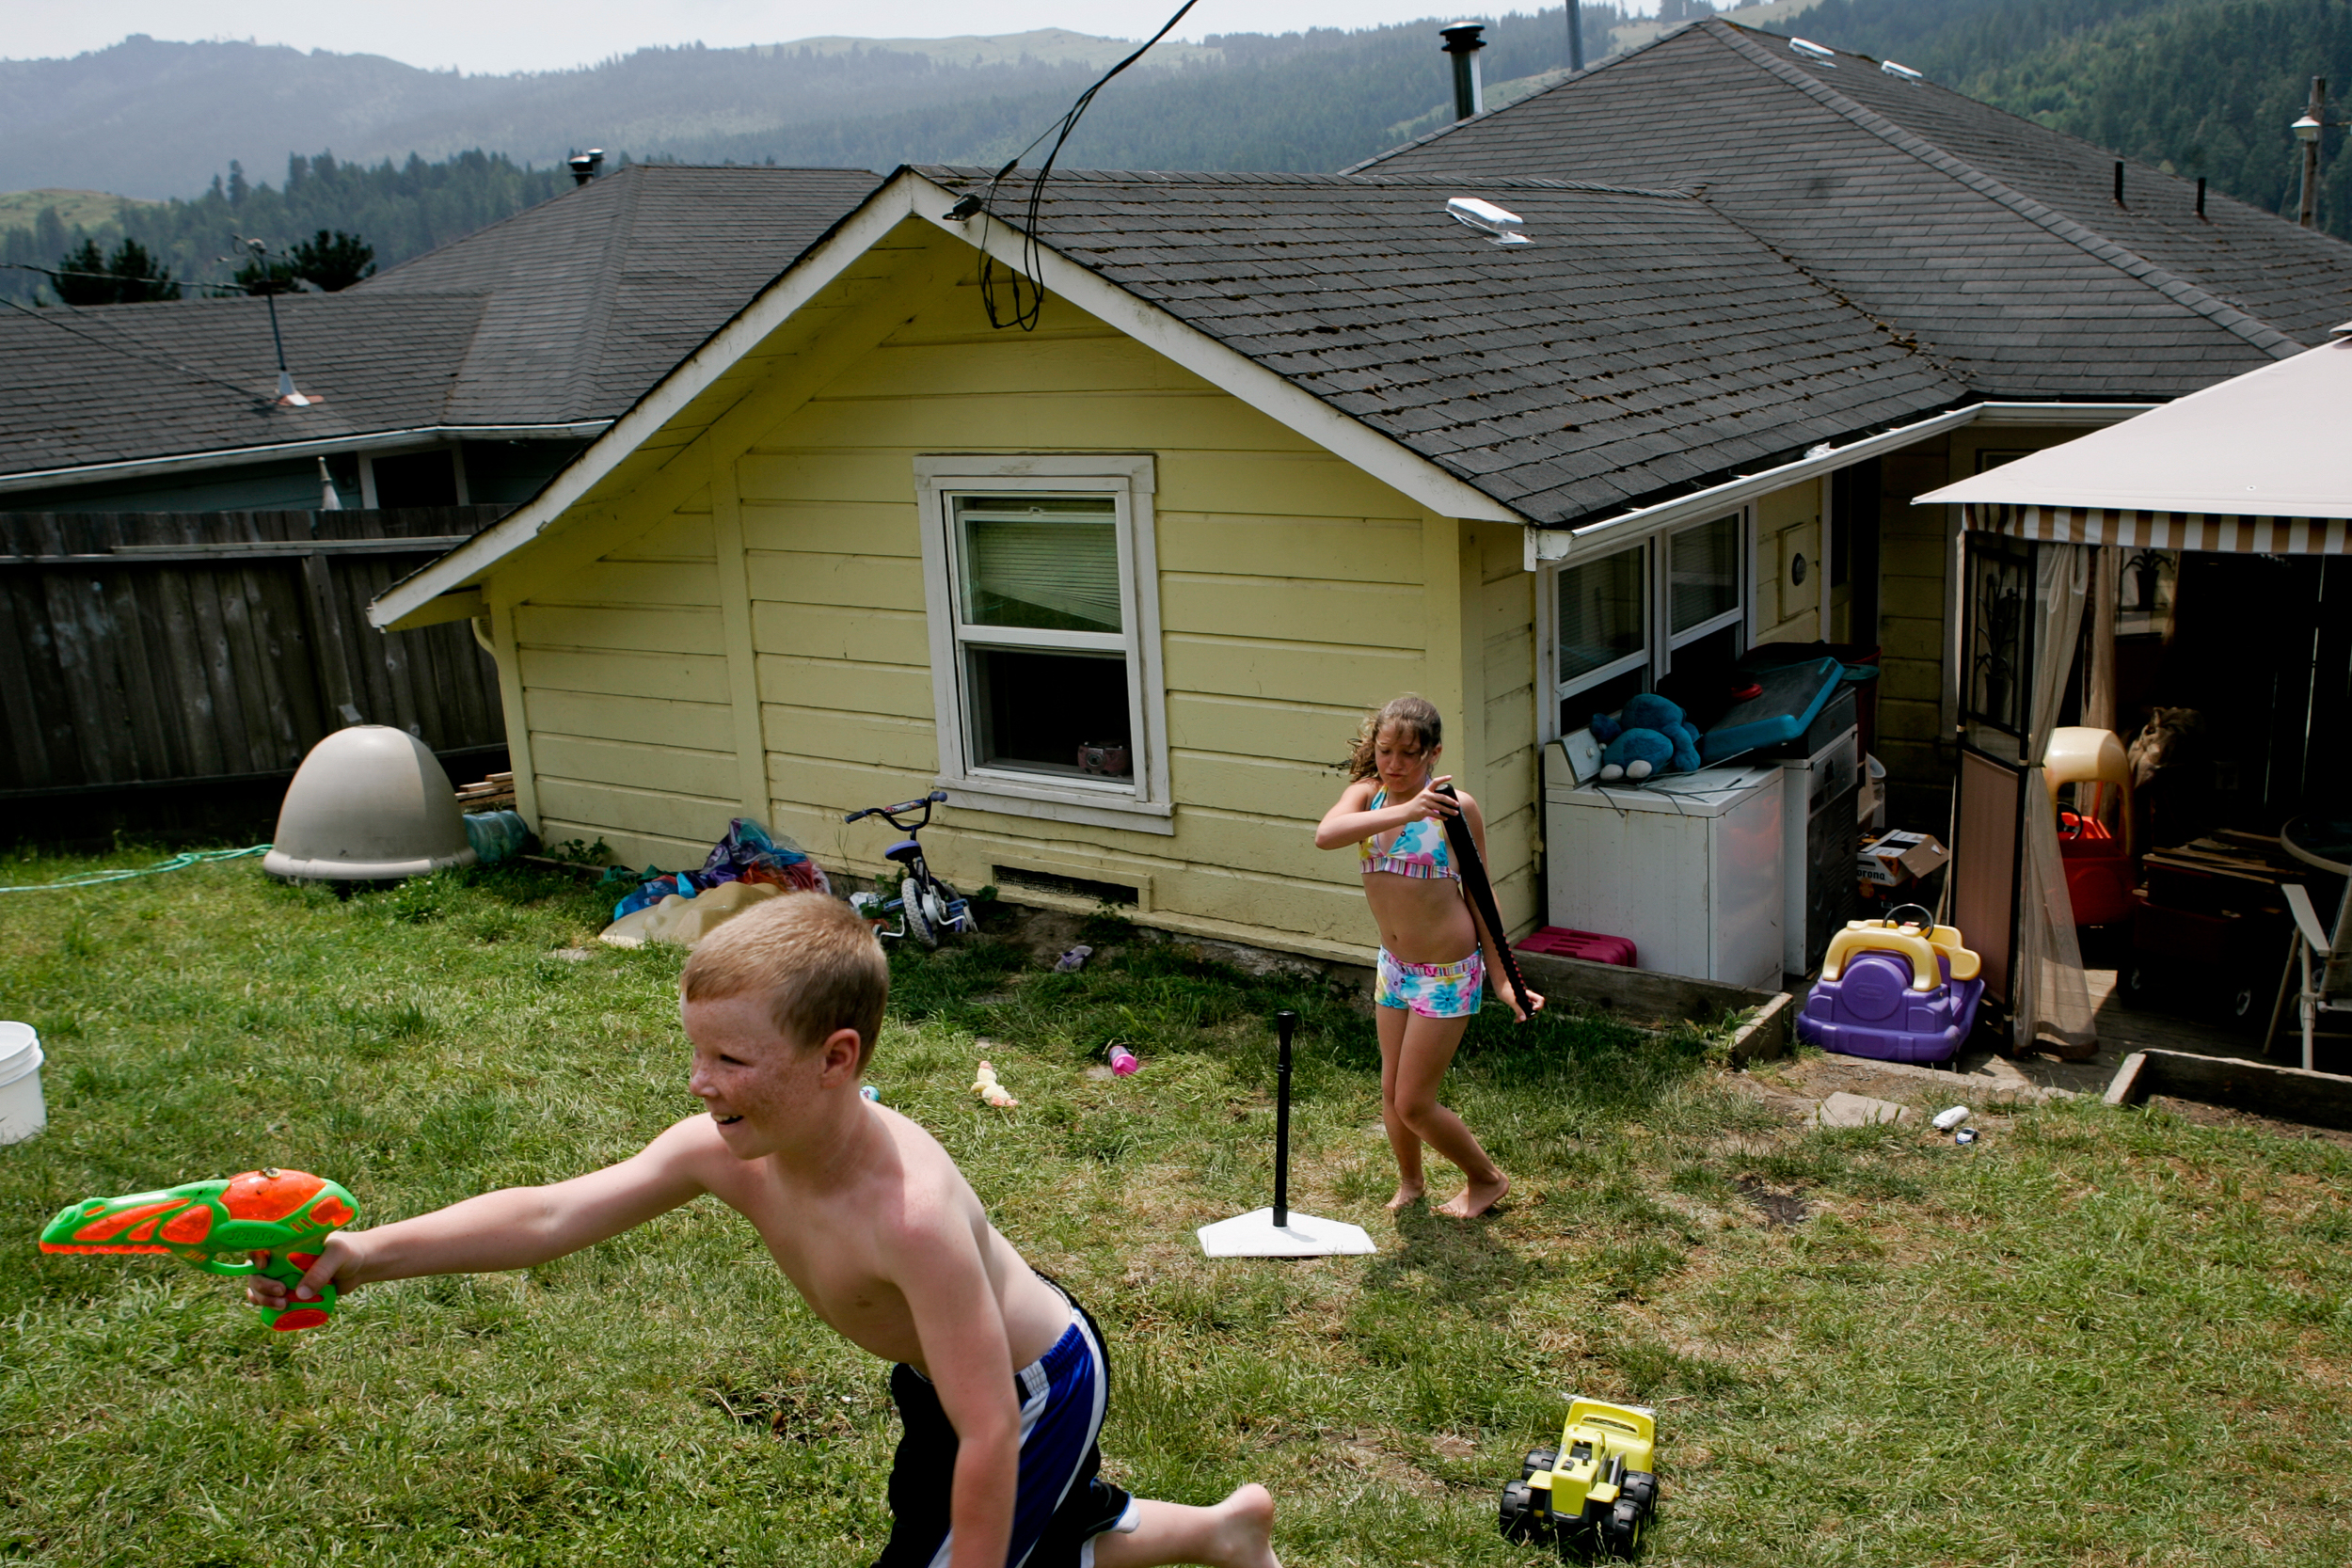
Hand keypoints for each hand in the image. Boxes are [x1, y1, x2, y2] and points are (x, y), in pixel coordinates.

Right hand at [246, 1230, 365, 1312]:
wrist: (360, 1266)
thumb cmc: (349, 1252)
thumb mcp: (337, 1255)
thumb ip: (321, 1271)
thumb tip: (299, 1294)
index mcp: (288, 1242)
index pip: (261, 1245)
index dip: (255, 1256)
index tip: (264, 1266)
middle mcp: (281, 1258)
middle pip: (256, 1271)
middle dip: (261, 1285)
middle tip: (281, 1292)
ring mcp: (283, 1275)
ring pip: (259, 1287)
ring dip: (263, 1298)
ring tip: (283, 1305)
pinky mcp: (290, 1290)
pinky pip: (271, 1299)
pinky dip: (269, 1306)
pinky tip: (279, 1310)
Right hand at [1405, 776, 1459, 822]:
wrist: (1405, 812)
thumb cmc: (1415, 805)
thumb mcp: (1422, 797)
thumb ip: (1432, 797)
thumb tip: (1444, 802)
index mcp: (1426, 790)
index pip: (1435, 782)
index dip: (1443, 778)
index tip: (1450, 777)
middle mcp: (1426, 795)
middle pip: (1442, 797)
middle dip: (1451, 801)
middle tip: (1457, 804)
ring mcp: (1425, 803)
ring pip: (1440, 807)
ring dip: (1449, 811)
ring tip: (1455, 813)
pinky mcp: (1424, 811)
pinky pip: (1435, 814)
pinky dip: (1442, 817)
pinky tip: (1446, 818)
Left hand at [1495, 980, 1545, 1023]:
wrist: (1498, 983)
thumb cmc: (1505, 989)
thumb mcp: (1511, 1000)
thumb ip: (1518, 1009)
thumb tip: (1524, 1019)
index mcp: (1529, 995)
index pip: (1540, 1000)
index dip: (1540, 1005)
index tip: (1534, 1009)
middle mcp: (1527, 997)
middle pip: (1535, 1007)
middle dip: (1531, 1014)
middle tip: (1523, 1018)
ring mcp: (1523, 1000)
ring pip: (1528, 1010)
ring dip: (1525, 1016)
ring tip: (1517, 1020)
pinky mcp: (1517, 1002)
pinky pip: (1522, 1010)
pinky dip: (1520, 1015)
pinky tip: (1515, 1019)